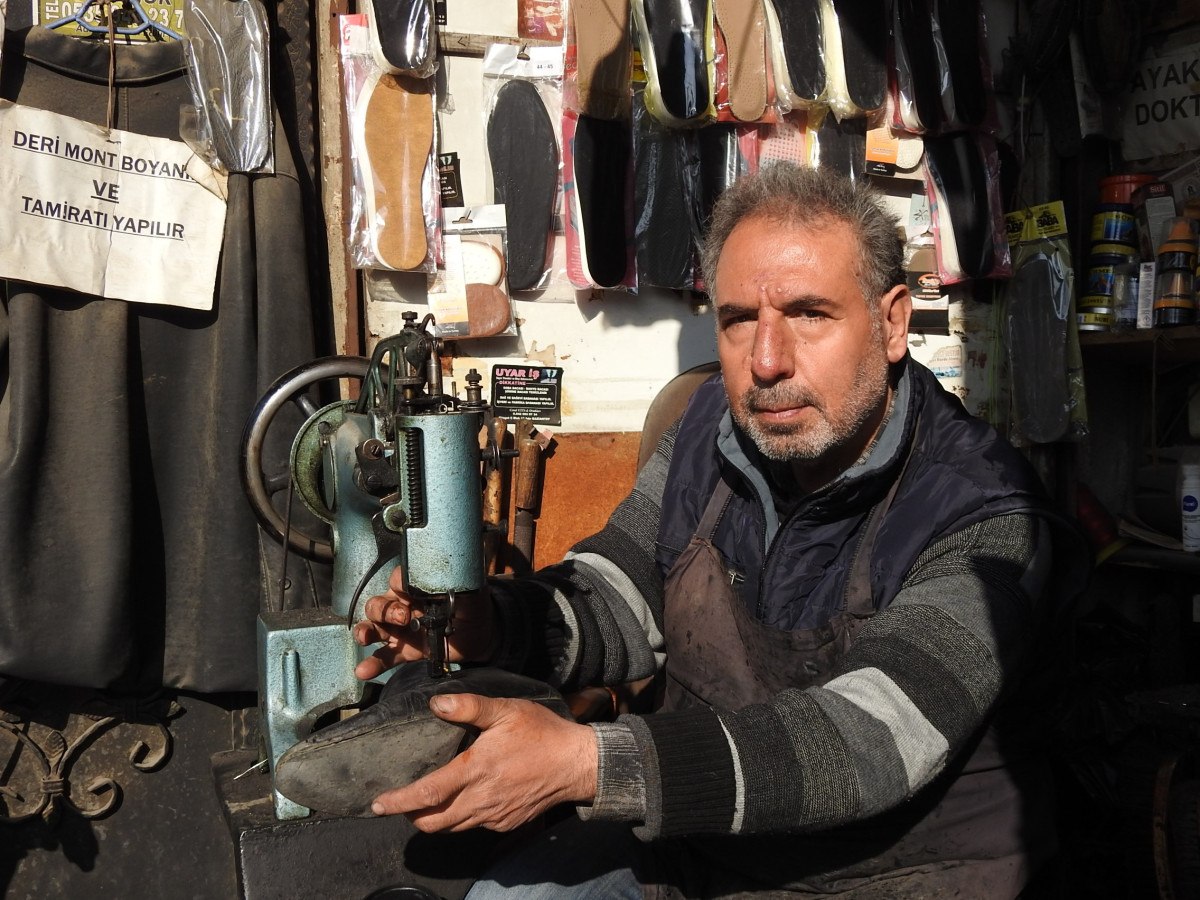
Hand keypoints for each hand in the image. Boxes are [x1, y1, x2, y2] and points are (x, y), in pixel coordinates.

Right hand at [353, 566, 496, 680]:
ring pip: (373, 628)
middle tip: (404, 618)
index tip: (409, 594)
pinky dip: (373, 664)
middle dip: (384, 610)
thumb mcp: (466, 589)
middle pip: (378, 605)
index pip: (397, 580)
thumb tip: (434, 577)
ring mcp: (401, 630)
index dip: (398, 585)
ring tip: (365, 638)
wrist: (482, 635)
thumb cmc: (472, 605)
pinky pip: (385, 657)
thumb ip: (450, 582)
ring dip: (364, 631)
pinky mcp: (406, 651)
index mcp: (415, 588)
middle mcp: (403, 606)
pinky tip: (364, 671)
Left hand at [371, 693, 597, 831]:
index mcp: (476, 770)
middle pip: (432, 822)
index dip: (399, 801)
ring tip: (427, 801)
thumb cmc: (542, 733)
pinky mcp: (506, 824)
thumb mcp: (507, 710)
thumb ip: (470, 707)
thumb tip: (437, 703)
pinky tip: (464, 799)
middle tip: (399, 802)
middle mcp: (481, 800)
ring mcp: (494, 816)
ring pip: (452, 828)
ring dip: (433, 818)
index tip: (378, 804)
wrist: (576, 764)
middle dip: (410, 816)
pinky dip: (460, 818)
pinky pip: (474, 826)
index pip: (428, 794)